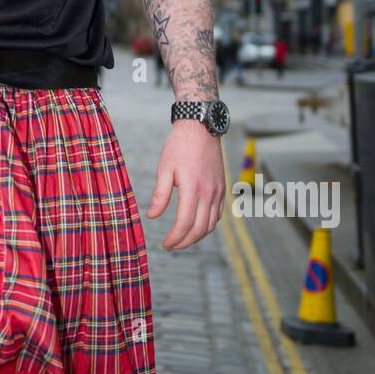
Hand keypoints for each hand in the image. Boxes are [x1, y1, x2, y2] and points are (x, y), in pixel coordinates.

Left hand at [144, 120, 225, 250]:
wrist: (200, 127)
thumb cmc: (179, 146)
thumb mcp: (164, 169)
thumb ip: (160, 195)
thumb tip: (152, 216)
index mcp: (192, 189)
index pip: (185, 223)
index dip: (175, 238)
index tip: (165, 244)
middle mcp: (209, 193)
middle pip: (200, 229)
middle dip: (185, 242)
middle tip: (171, 246)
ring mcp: (218, 191)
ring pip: (211, 224)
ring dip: (197, 236)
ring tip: (182, 240)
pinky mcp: (222, 188)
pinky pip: (218, 214)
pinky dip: (208, 225)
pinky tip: (197, 226)